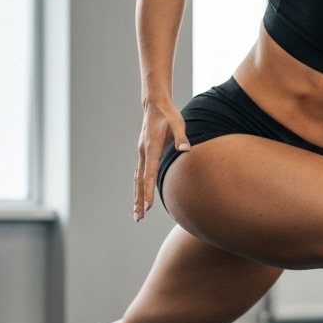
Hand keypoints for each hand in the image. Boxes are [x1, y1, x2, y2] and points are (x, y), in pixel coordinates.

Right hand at [134, 97, 189, 220]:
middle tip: (138, 217)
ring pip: (137, 179)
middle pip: (139, 181)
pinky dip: (138, 187)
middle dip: (138, 200)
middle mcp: (143, 153)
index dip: (148, 190)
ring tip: (137, 214)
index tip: (148, 206)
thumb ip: (181, 137)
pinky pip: (140, 174)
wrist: (155, 105)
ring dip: (136, 197)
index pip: (149, 173)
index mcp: (151, 147)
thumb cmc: (169, 115)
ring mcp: (142, 154)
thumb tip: (185, 150)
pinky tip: (140, 198)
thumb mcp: (178, 123)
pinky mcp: (144, 154)